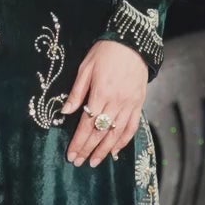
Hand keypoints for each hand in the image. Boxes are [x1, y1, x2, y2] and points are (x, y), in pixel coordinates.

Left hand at [61, 41, 148, 166]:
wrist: (133, 42)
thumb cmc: (105, 52)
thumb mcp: (86, 68)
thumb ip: (77, 92)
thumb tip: (65, 112)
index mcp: (100, 93)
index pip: (87, 124)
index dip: (79, 142)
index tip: (71, 154)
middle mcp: (116, 102)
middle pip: (100, 132)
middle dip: (88, 149)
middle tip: (79, 162)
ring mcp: (129, 104)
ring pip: (116, 133)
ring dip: (105, 150)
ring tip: (94, 162)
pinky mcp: (138, 104)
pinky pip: (132, 127)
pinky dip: (123, 141)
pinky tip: (115, 151)